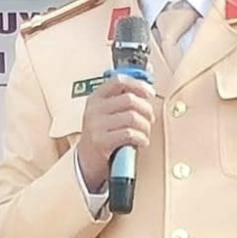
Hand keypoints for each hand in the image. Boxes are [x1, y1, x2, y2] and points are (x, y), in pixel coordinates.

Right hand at [76, 74, 154, 191]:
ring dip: (145, 127)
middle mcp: (94, 109)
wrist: (86, 161)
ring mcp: (96, 125)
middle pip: (130, 100)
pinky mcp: (101, 141)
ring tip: (145, 133)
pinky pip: (130, 134)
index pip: (119, 81)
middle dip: (146, 110)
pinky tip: (141, 142)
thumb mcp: (107, 113)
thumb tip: (148, 76)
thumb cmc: (103, 135)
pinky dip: (141, 139)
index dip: (138, 85)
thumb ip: (124, 97)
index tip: (150, 94)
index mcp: (96, 98)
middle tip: (150, 119)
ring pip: (132, 117)